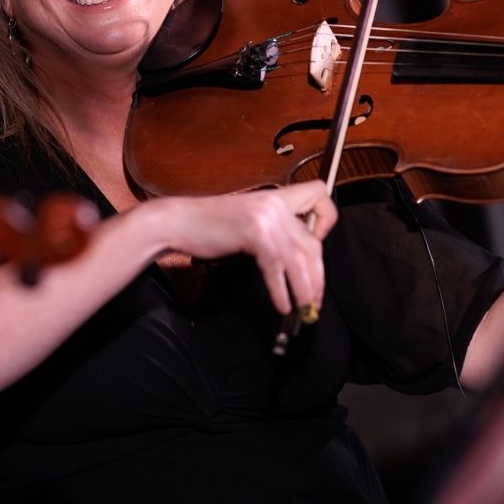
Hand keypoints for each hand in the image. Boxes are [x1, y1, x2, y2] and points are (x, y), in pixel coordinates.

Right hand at [156, 181, 337, 314]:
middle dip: (318, 276)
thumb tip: (295, 260)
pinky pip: (277, 267)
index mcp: (276, 196)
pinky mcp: (254, 233)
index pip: (319, 195)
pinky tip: (282, 304)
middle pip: (313, 243)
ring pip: (299, 260)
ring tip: (304, 309)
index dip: (326, 220)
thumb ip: (274, 231)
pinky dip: (281, 290)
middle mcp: (275, 203)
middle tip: (315, 300)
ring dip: (304, 290)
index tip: (317, 245)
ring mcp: (266, 217)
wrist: (177, 221)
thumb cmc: (208, 225)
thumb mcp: (248, 220)